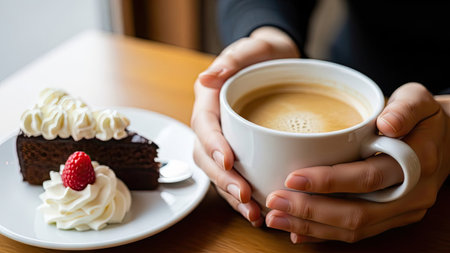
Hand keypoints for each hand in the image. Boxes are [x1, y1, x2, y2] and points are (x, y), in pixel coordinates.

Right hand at [191, 27, 298, 225]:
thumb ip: (232, 59)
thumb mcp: (251, 50)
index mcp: (210, 99)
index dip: (213, 145)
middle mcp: (212, 124)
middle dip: (223, 179)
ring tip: (253, 213)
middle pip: (206, 156)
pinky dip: (243, 197)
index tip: (229, 161)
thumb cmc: (264, 56)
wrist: (277, 64)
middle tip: (244, 196)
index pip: (204, 124)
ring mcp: (223, 140)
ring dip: (232, 195)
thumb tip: (206, 78)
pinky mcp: (238, 152)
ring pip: (218, 173)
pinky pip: (234, 177)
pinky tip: (257, 211)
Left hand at [265, 83, 449, 242]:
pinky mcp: (392, 218)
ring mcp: (402, 211)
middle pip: (356, 212)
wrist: (445, 142)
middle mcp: (410, 195)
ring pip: (354, 228)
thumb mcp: (418, 100)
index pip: (368, 177)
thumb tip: (386, 123)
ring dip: (311, 226)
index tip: (292, 177)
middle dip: (310, 210)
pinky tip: (297, 230)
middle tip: (273, 202)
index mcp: (416, 163)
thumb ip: (404, 108)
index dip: (329, 181)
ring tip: (276, 218)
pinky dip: (324, 234)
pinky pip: (358, 233)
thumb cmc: (423, 118)